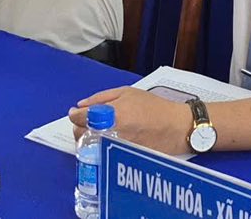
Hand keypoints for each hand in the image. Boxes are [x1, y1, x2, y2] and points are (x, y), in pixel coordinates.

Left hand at [68, 86, 193, 155]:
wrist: (176, 127)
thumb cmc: (154, 107)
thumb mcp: (127, 92)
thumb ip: (101, 98)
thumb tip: (81, 105)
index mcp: (111, 115)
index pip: (80, 118)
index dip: (74, 114)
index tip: (75, 112)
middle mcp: (111, 134)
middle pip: (80, 134)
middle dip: (78, 127)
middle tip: (85, 121)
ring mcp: (115, 149)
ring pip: (88, 147)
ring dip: (86, 138)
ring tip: (95, 131)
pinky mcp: (120, 158)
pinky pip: (100, 154)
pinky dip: (97, 147)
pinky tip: (104, 140)